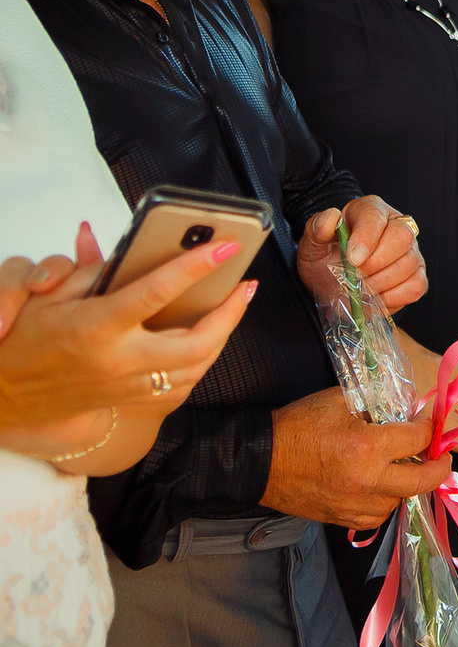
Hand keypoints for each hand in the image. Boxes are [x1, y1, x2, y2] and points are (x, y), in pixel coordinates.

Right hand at [0, 225, 256, 437]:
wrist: (6, 396)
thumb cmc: (26, 339)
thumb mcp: (50, 296)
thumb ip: (97, 272)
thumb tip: (141, 254)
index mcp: (95, 327)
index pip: (156, 293)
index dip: (195, 266)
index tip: (226, 246)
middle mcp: (118, 361)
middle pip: (195, 342)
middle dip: (230, 313)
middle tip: (246, 285)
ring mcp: (128, 385)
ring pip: (197, 366)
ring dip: (223, 334)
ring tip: (236, 305)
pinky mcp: (134, 400)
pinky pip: (185, 382)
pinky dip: (204, 358)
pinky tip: (212, 335)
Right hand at [263, 390, 452, 528]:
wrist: (258, 462)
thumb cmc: (296, 426)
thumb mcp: (338, 401)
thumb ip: (376, 404)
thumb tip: (404, 409)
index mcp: (367, 447)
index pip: (418, 439)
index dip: (430, 427)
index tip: (428, 421)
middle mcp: (366, 481)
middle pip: (423, 481)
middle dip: (440, 466)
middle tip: (441, 456)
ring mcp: (354, 505)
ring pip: (401, 501)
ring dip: (408, 484)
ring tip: (405, 468)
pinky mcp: (341, 519)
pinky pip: (378, 517)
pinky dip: (386, 502)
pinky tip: (382, 487)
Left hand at [299, 196, 426, 313]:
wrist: (330, 277)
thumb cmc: (325, 256)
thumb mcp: (312, 243)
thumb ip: (317, 228)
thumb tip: (330, 218)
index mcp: (370, 210)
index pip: (375, 217)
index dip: (366, 239)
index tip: (352, 259)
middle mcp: (396, 226)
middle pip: (402, 237)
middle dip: (376, 262)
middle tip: (355, 275)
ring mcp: (411, 250)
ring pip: (409, 264)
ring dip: (381, 283)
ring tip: (361, 288)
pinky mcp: (417, 274)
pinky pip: (416, 286)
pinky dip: (394, 297)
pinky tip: (376, 297)